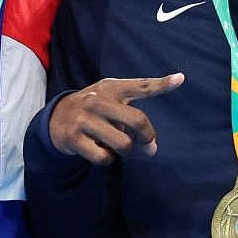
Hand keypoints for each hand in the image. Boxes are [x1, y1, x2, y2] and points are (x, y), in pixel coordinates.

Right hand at [48, 75, 184, 164]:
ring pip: (123, 144)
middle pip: (138, 121)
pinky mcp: (74, 138)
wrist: (56, 117)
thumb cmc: (94, 110)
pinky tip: (98, 149)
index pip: (142, 86)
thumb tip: (152, 149)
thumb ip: (135, 121)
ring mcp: (85, 119)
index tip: (181, 79)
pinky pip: (104, 157)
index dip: (162, 84)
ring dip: (124, 149)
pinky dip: (107, 158)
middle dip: (146, 137)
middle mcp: (98, 100)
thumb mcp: (112, 102)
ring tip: (115, 143)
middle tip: (143, 141)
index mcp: (112, 88)